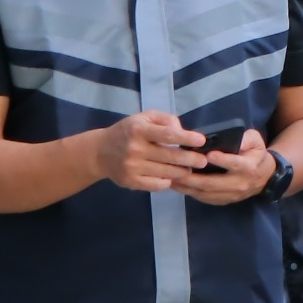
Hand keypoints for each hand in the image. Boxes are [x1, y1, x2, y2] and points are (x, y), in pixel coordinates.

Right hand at [85, 110, 204, 192]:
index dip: (187, 138)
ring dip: (182, 172)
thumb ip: (165, 120)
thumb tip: (182, 132)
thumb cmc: (129, 132)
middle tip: (203, 161)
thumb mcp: (144, 118)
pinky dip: (168, 181)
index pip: (167, 135)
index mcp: (138, 130)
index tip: (201, 141)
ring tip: (189, 169)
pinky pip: (158, 185)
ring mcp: (132, 167)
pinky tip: (172, 177)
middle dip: (191, 160)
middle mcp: (134, 148)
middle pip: (171, 157)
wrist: (100, 152)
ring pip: (167, 173)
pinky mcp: (131, 182)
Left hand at [178, 130, 275, 206]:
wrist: (265, 177)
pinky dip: (189, 192)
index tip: (207, 155)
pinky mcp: (224, 200)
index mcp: (249, 167)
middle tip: (175, 170)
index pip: (235, 164)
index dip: (222, 160)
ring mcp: (231, 195)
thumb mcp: (256, 141)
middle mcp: (240, 184)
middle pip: (213, 183)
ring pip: (206, 193)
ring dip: (186, 187)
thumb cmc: (256, 154)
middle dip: (192, 178)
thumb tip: (233, 139)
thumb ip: (246, 138)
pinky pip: (204, 198)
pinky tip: (177, 185)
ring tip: (170, 178)